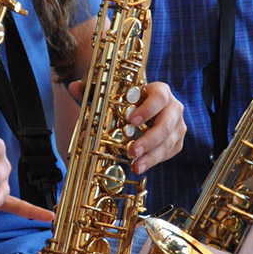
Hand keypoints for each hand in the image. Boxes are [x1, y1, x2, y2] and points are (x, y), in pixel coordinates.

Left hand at [67, 80, 185, 173]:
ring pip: (169, 141)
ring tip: (135, 165)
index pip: (159, 97)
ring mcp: (178, 125)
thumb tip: (74, 87)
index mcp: (160, 91)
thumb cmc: (128, 102)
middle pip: (166, 124)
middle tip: (131, 151)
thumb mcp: (111, 96)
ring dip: (151, 156)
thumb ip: (92, 91)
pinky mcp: (177, 141)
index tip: (132, 121)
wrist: (143, 112)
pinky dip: (155, 160)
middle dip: (149, 140)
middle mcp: (173, 107)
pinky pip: (169, 152)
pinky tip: (141, 166)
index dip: (147, 109)